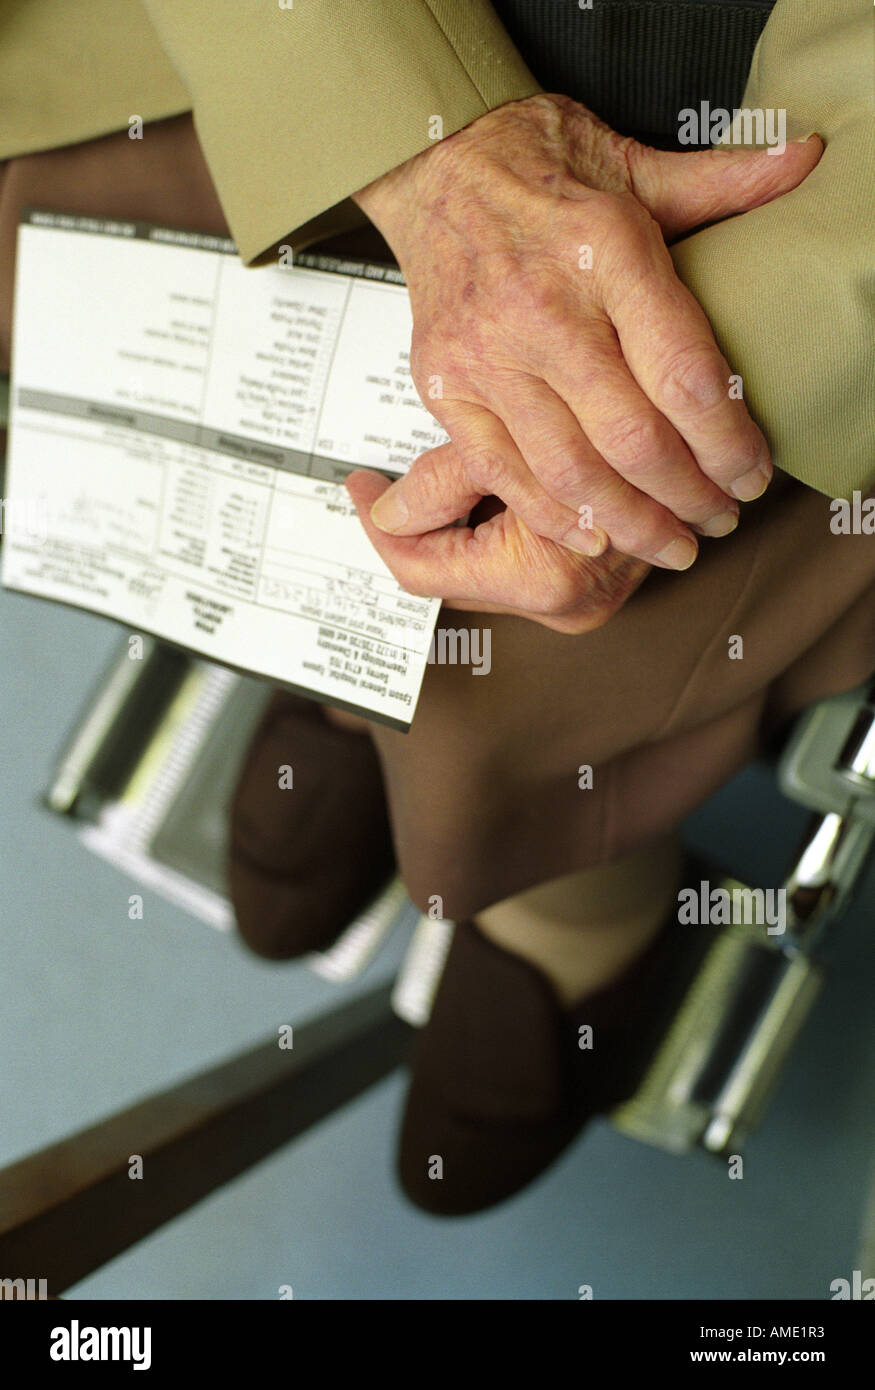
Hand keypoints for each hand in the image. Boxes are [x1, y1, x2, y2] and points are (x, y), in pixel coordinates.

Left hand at [346, 448, 649, 634]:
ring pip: (483, 564)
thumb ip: (449, 476)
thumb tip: (382, 507)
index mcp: (544, 579)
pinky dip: (496, 520)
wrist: (726, 437)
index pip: (424, 573)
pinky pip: (520, 553)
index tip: (356, 488)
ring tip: (429, 479)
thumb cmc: (635, 419)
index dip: (380, 527)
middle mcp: (569, 603)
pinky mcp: (598, 578)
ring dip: (455, 523)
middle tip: (383, 482)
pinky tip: (483, 481)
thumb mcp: (518, 439)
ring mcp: (587, 596)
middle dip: (417, 527)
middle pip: (452, 574)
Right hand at [350, 95, 820, 607]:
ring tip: (669, 544)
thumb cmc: (534, 167)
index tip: (751, 472)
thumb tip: (803, 163)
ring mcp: (487, 357)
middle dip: (688, 496)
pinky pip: (504, 474)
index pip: (684, 377)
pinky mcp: (445, 388)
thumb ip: (721, 183)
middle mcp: (542, 311)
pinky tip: (595, 537)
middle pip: (633, 441)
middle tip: (720, 517)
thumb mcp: (634, 164)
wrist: (435, 162)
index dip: (727, 443)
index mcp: (603, 252)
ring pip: (571, 472)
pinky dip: (554, 518)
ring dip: (630, 525)